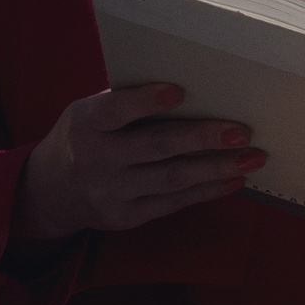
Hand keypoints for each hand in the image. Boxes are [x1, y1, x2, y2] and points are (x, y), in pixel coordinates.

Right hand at [13, 84, 262, 242]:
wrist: (52, 190)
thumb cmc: (85, 136)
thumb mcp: (88, 112)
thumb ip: (125, 103)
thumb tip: (189, 87)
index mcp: (85, 124)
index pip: (115, 111)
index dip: (145, 101)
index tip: (180, 91)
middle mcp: (96, 160)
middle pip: (155, 147)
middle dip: (202, 138)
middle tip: (241, 132)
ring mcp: (111, 193)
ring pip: (172, 179)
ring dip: (216, 168)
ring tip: (252, 157)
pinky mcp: (126, 217)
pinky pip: (173, 203)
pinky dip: (206, 190)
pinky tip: (233, 179)